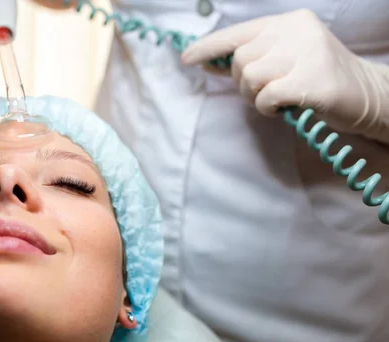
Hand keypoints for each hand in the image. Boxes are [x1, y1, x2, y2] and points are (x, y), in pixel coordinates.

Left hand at [181, 9, 388, 141]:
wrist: (366, 95)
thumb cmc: (316, 79)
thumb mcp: (283, 61)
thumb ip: (251, 60)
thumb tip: (208, 64)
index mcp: (288, 22)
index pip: (238, 33)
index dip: (208, 47)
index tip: (187, 58)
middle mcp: (297, 31)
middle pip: (240, 59)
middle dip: (240, 83)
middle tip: (261, 94)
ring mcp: (309, 53)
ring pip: (250, 77)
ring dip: (254, 97)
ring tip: (273, 101)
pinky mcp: (315, 81)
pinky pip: (267, 96)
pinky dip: (267, 108)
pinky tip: (281, 108)